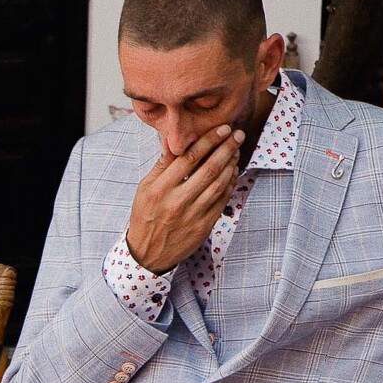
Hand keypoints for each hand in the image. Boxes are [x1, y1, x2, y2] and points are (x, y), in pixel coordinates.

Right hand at [125, 125, 242, 274]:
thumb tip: (177, 142)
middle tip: (238, 134)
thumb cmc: (146, 216)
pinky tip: (234, 171)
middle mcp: (176, 201)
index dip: (208, 141)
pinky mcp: (203, 225)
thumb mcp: (144, 189)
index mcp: (159, 189)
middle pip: (208, 168)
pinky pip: (222, 199)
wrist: (147, 253)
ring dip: (231, 164)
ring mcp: (191, 214)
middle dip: (226, 148)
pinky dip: (230, 183)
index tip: (222, 129)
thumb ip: (162, 166)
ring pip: (218, 183)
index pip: (188, 158)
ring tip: (237, 150)